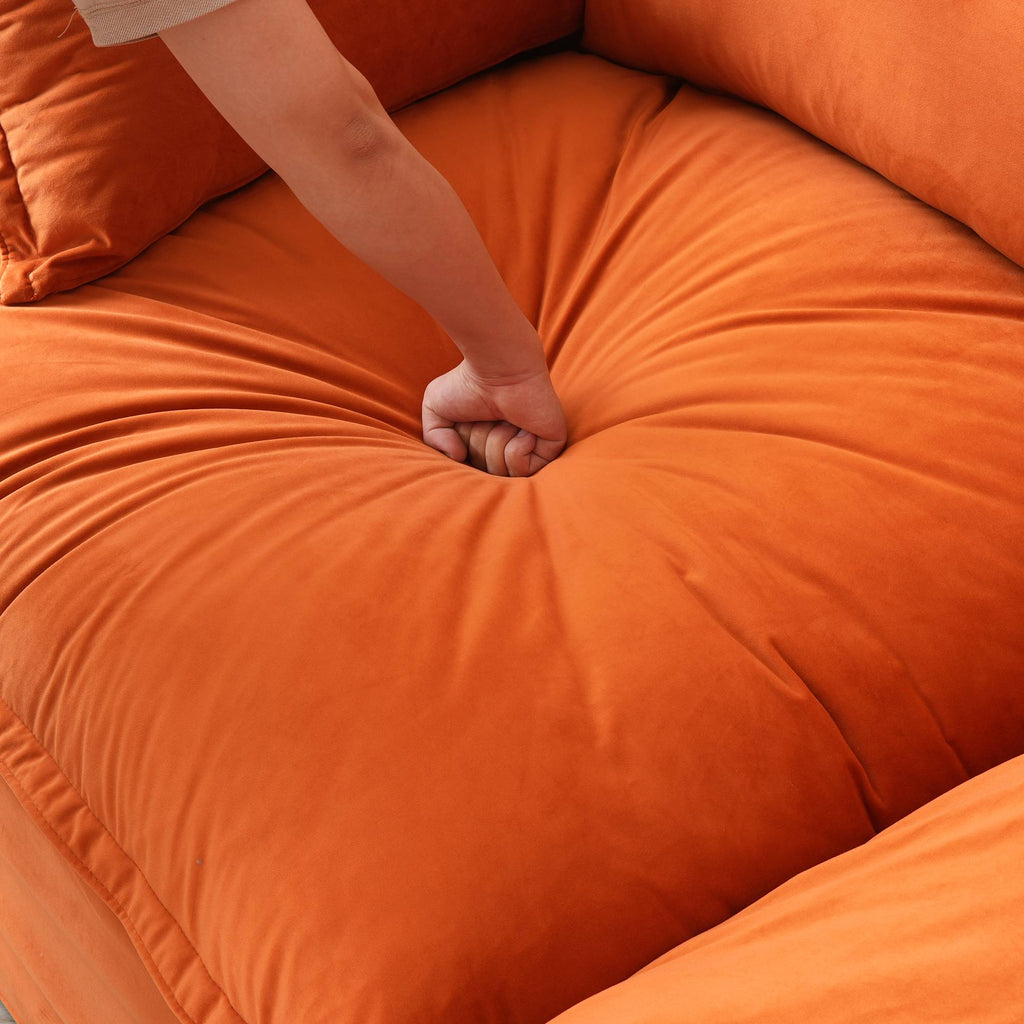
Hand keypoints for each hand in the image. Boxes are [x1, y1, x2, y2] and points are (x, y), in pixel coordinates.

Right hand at [422, 360, 566, 475]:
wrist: (497, 367)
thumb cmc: (467, 382)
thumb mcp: (435, 410)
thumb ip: (434, 441)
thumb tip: (458, 458)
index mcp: (487, 442)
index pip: (471, 472)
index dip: (463, 452)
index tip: (466, 424)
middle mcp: (510, 447)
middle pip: (485, 475)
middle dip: (478, 444)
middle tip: (487, 416)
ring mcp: (532, 449)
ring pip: (504, 474)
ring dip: (496, 443)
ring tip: (505, 418)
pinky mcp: (551, 447)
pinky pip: (524, 469)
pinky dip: (515, 447)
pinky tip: (523, 426)